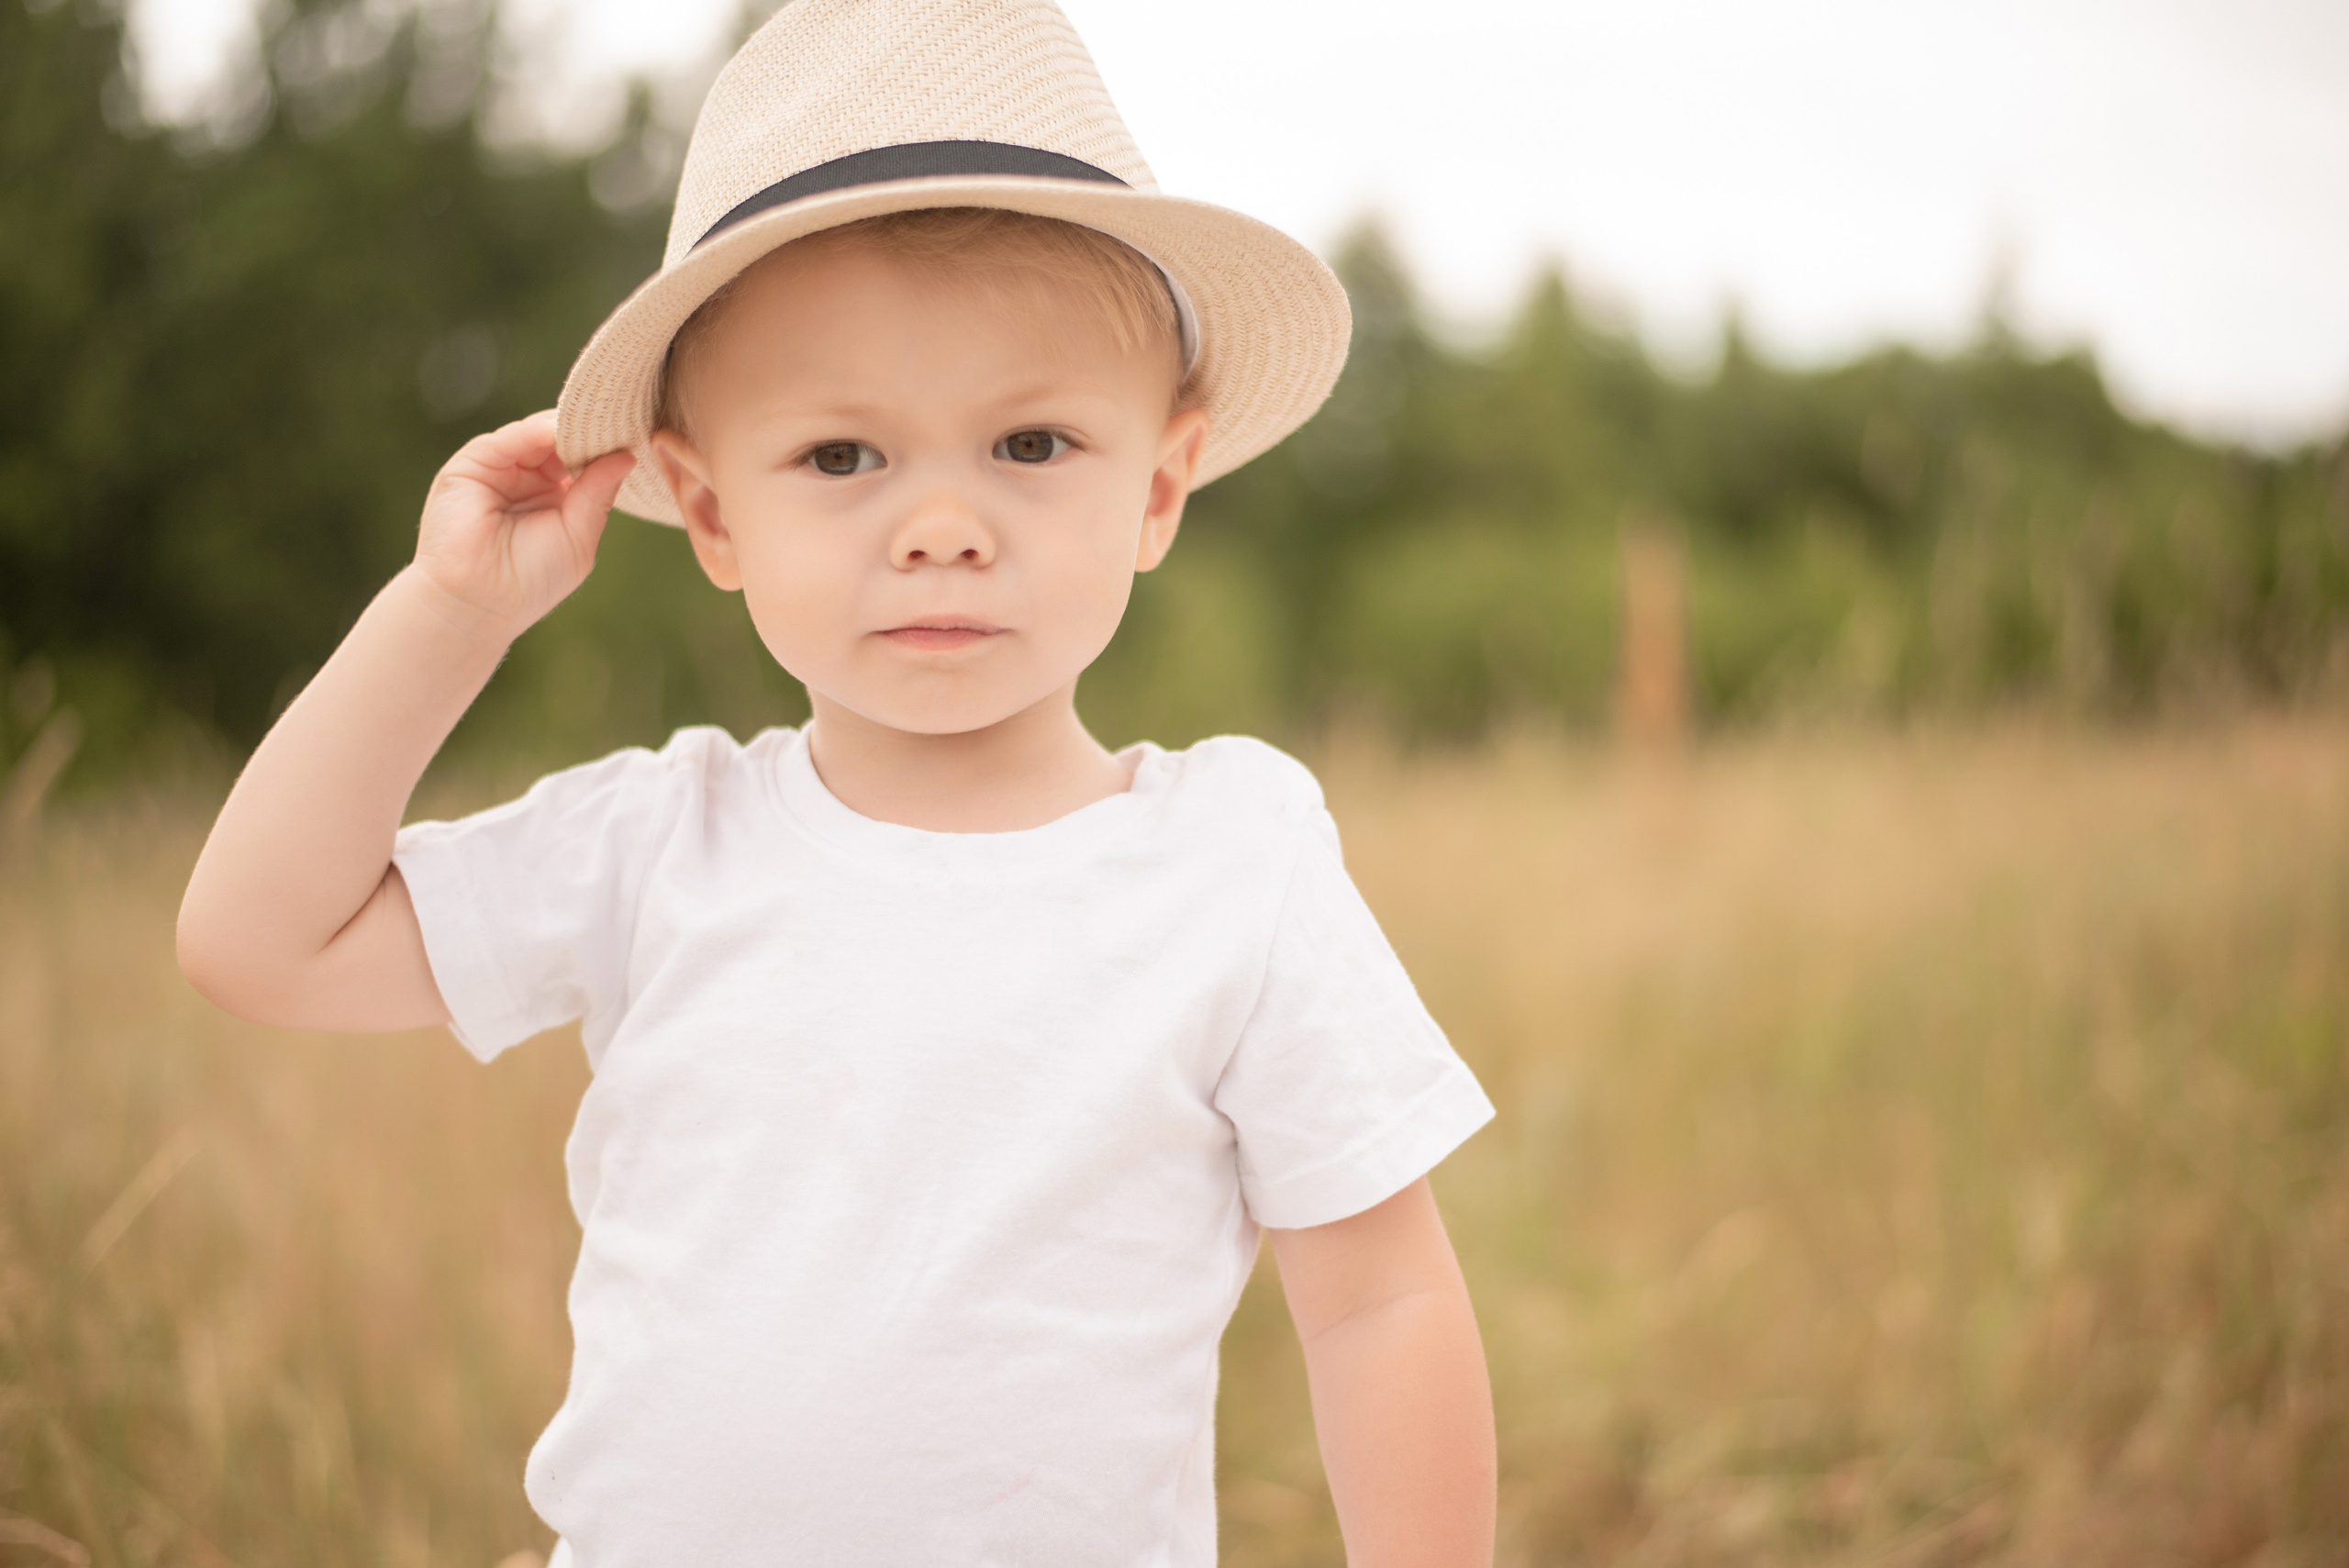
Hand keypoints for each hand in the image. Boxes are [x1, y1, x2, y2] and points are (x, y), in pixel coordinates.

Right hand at [413, 410, 636, 639]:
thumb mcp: (578, 535)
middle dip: (589, 430)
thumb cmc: (532, 579)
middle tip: (620, 417)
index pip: (584, 458)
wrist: (478, 602)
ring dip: (565, 427)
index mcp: (557, 494)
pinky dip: (531, 432)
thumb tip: (627, 455)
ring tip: (594, 421)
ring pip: (536, 434)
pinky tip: (555, 431)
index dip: (607, 446)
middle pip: (562, 440)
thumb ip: (598, 494)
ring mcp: (500, 469)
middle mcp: (528, 477)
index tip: (636, 431)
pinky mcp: (471, 466)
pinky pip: (505, 440)